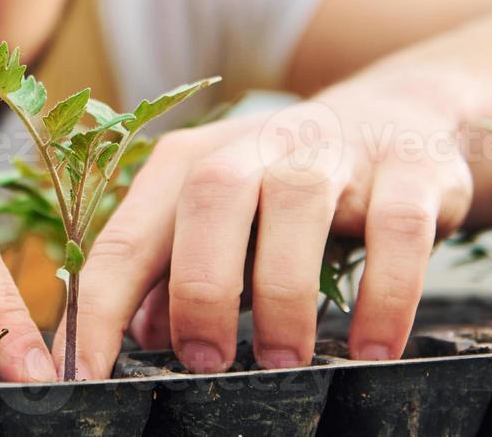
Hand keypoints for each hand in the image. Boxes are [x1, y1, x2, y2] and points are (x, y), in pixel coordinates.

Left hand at [53, 94, 472, 377]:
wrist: (401, 114)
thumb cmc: (289, 187)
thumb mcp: (224, 221)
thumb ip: (177, 272)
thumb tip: (138, 337)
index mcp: (192, 163)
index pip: (127, 237)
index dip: (98, 309)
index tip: (82, 376)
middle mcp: (257, 144)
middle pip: (210, 192)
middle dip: (200, 283)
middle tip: (205, 362)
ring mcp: (334, 149)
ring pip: (297, 200)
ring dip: (284, 290)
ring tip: (284, 363)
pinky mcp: (408, 168)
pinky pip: (397, 228)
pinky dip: (386, 294)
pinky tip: (373, 350)